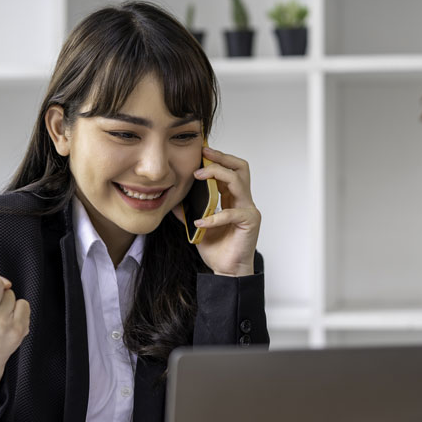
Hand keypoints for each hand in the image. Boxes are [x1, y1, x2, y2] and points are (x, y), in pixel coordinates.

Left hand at [174, 146, 260, 276]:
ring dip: (217, 175)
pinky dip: (214, 216)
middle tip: (204, 154)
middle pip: (241, 167)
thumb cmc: (216, 249)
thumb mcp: (196, 227)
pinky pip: (231, 213)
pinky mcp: (249, 222)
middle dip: (222, 158)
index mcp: (232, 198)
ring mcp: (248, 210)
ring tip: (198, 177)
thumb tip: (171, 201)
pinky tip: (200, 222)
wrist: (227, 270)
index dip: (217, 158)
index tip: (201, 151)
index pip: (230, 170)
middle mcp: (242, 201)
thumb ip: (187, 212)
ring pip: (238, 181)